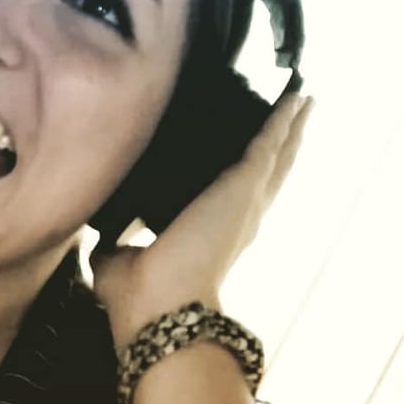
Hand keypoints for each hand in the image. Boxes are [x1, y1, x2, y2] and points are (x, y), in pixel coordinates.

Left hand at [92, 93, 313, 349]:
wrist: (159, 306)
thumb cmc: (140, 298)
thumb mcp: (117, 261)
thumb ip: (114, 244)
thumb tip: (101, 234)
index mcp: (213, 237)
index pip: (235, 198)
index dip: (247, 176)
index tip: (252, 154)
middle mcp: (238, 220)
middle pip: (268, 173)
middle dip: (282, 144)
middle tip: (295, 115)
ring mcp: (246, 202)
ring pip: (276, 156)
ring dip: (290, 127)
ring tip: (302, 100)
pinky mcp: (244, 185)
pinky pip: (269, 142)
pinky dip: (282, 119)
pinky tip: (293, 97)